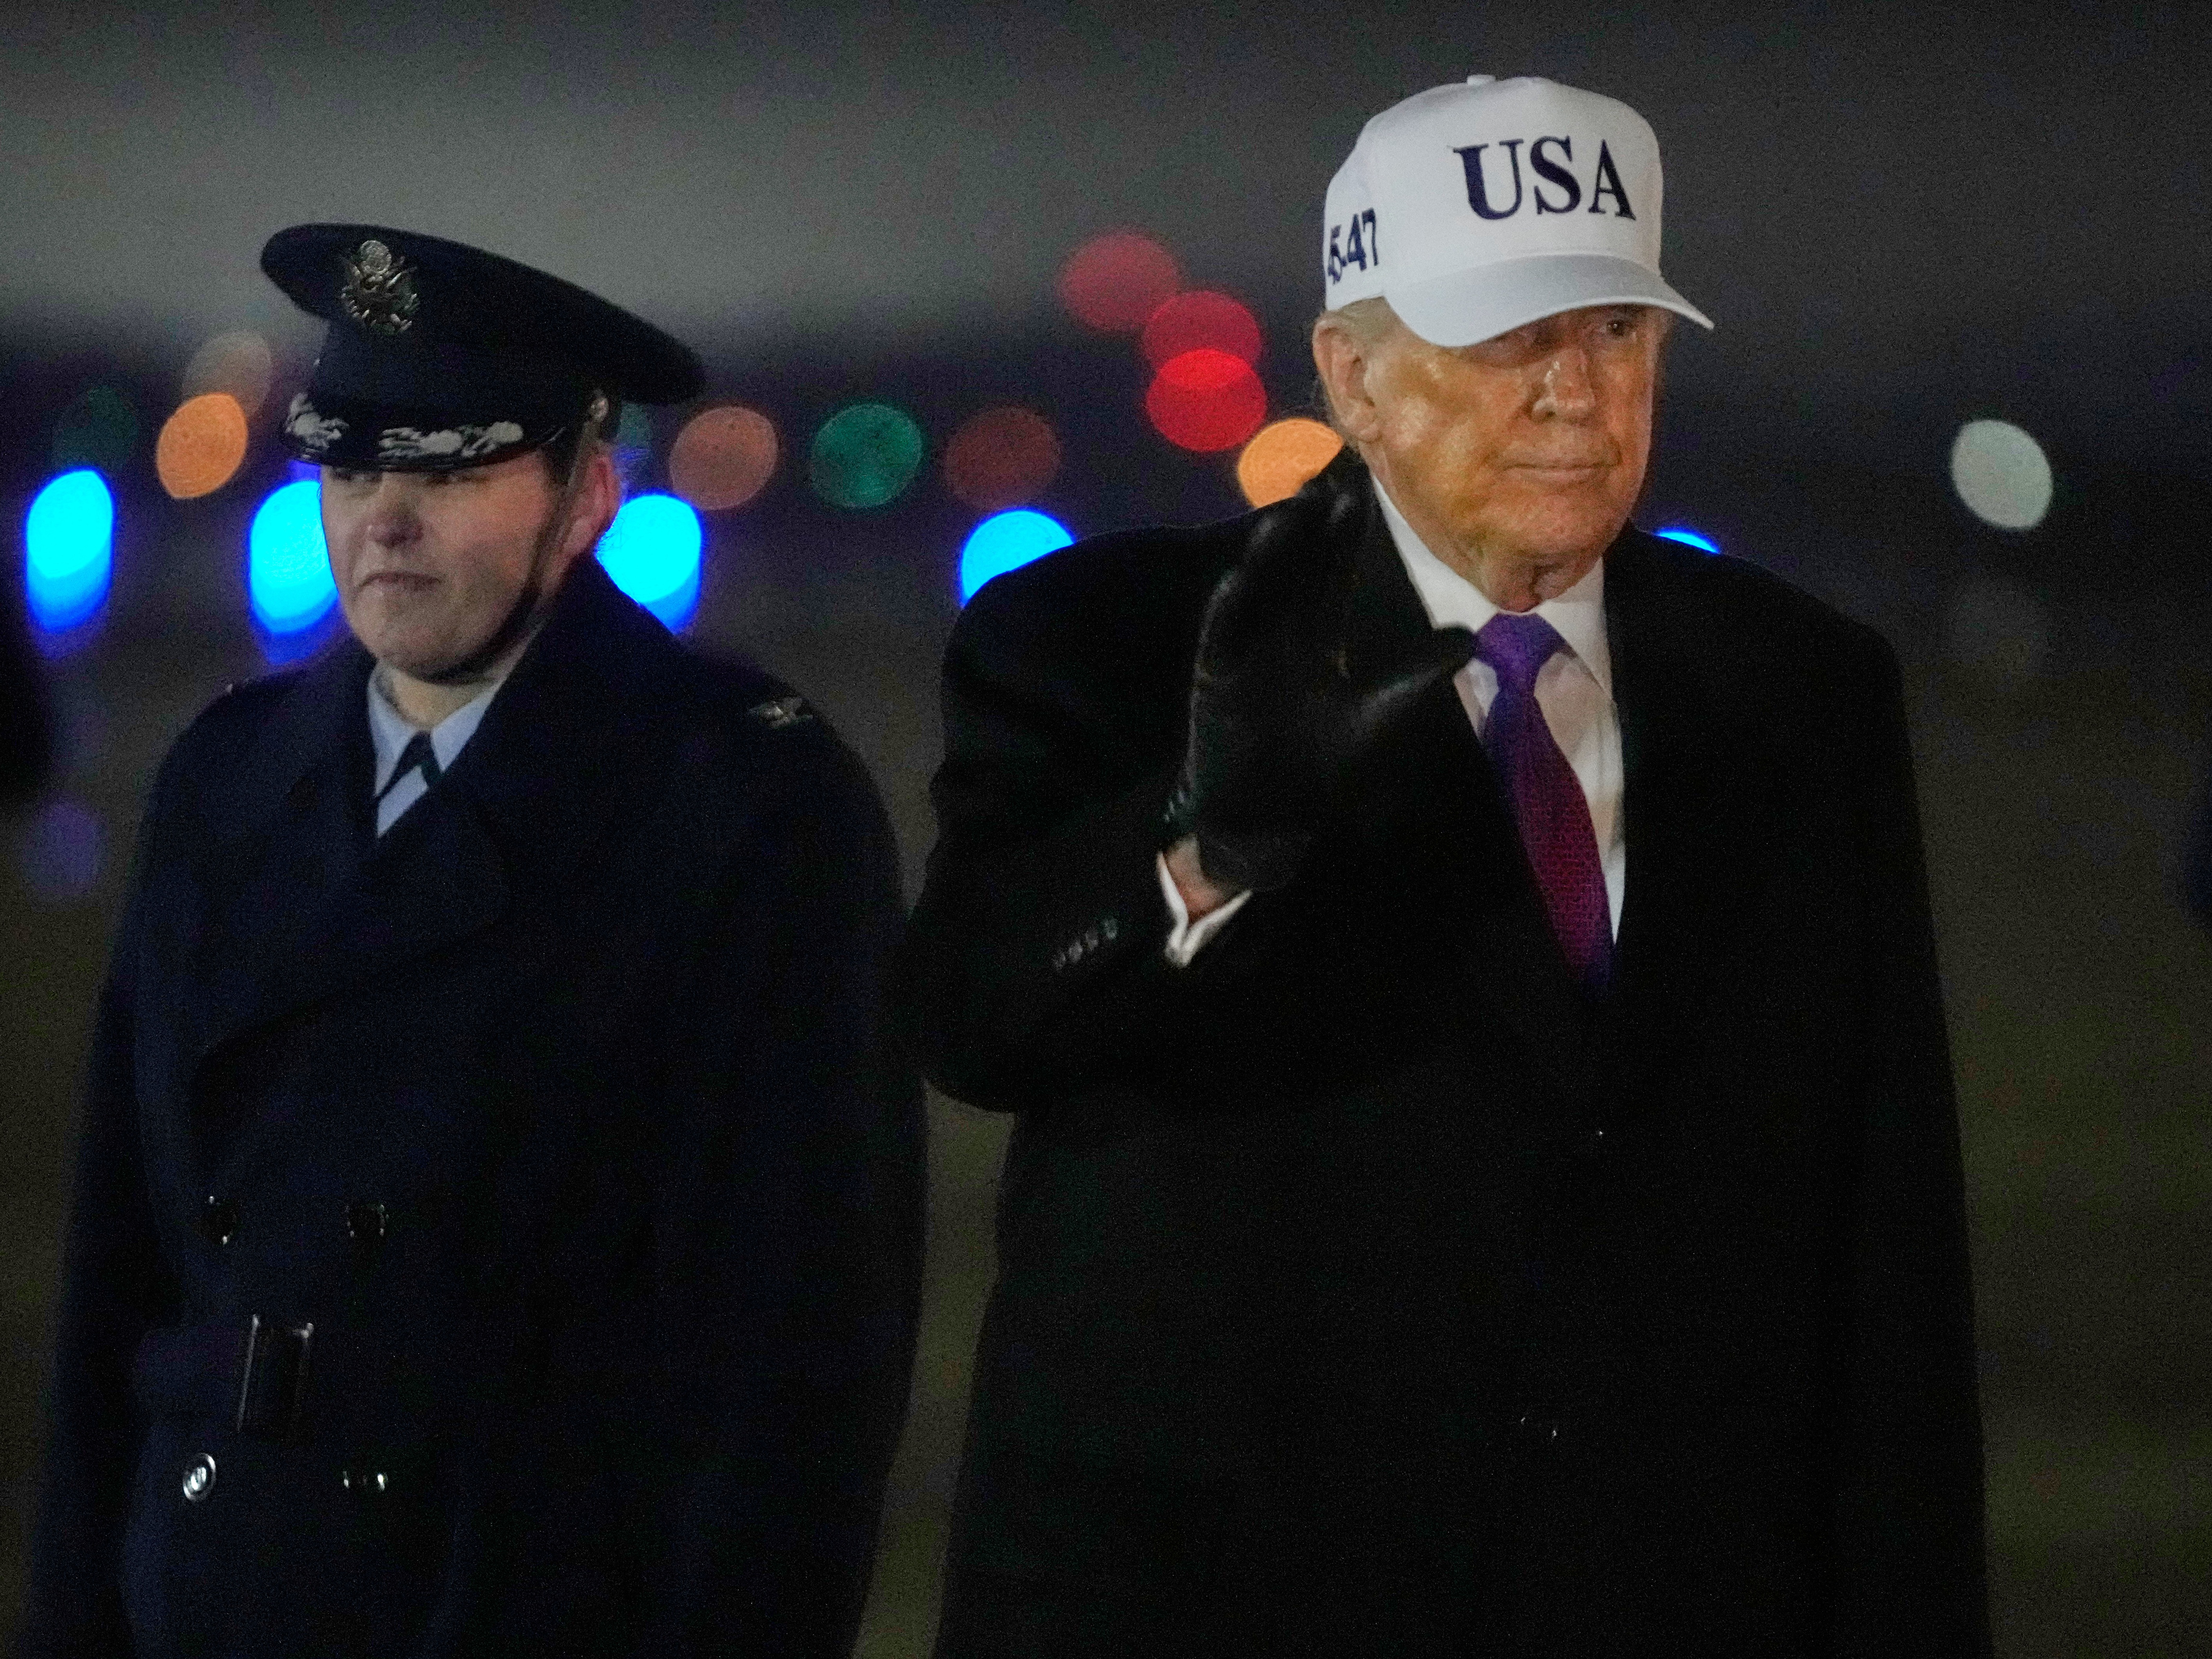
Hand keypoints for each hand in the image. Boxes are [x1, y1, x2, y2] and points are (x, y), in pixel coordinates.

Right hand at [1164, 474, 1474, 891]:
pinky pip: (1222, 640)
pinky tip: (1238, 581)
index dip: (1340, 539)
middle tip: (1323, 483)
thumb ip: (1416, 676)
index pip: (1328, 578)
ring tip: (1286, 517)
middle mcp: (1277, 637)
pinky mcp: (1216, 680)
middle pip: (1292, 574)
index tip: (1355, 494)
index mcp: (1315, 640)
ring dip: (1268, 559)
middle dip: (1306, 532)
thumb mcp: (1378, 716)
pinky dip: (1228, 612)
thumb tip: (1470, 639)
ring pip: (1257, 596)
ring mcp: (1244, 655)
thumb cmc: (1321, 770)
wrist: (1270, 817)